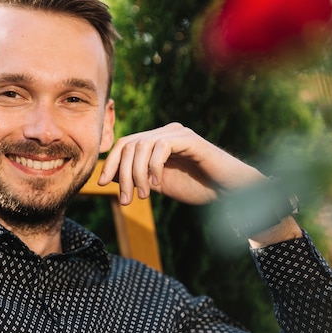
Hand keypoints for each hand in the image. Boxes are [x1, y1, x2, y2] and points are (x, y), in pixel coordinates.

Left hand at [98, 123, 264, 204]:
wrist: (230, 191)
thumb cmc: (197, 187)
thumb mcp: (158, 184)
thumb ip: (136, 176)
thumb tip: (108, 176)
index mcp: (156, 141)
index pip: (124, 144)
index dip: (110, 163)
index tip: (101, 183)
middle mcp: (165, 132)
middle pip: (129, 145)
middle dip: (122, 174)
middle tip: (125, 199)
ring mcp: (177, 134)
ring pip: (141, 146)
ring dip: (136, 174)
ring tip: (142, 196)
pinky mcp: (190, 139)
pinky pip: (161, 147)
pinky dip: (154, 167)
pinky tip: (157, 184)